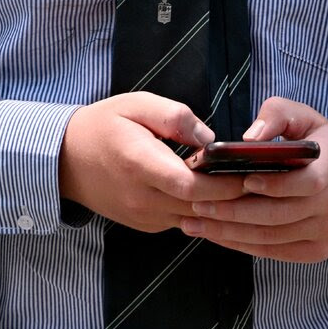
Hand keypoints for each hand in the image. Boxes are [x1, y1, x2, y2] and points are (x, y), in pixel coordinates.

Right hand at [58, 93, 246, 231]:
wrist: (65, 160)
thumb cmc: (103, 126)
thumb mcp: (137, 104)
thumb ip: (176, 117)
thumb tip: (210, 140)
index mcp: (139, 164)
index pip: (191, 186)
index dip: (224, 185)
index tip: (249, 173)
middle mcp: (142, 198)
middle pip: (199, 208)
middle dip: (232, 198)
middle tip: (261, 182)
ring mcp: (143, 216)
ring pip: (194, 219)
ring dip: (220, 208)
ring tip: (248, 190)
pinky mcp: (147, 224)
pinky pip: (183, 220)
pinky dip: (203, 211)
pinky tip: (219, 196)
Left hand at [178, 97, 327, 262]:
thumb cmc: (325, 150)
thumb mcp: (309, 120)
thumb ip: (278, 115)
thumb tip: (249, 138)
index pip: (307, 183)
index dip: (276, 185)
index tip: (244, 180)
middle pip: (279, 215)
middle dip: (234, 211)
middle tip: (197, 203)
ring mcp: (324, 232)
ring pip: (271, 237)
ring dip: (229, 232)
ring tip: (195, 221)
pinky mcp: (314, 251)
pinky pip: (273, 251)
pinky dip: (241, 245)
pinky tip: (216, 235)